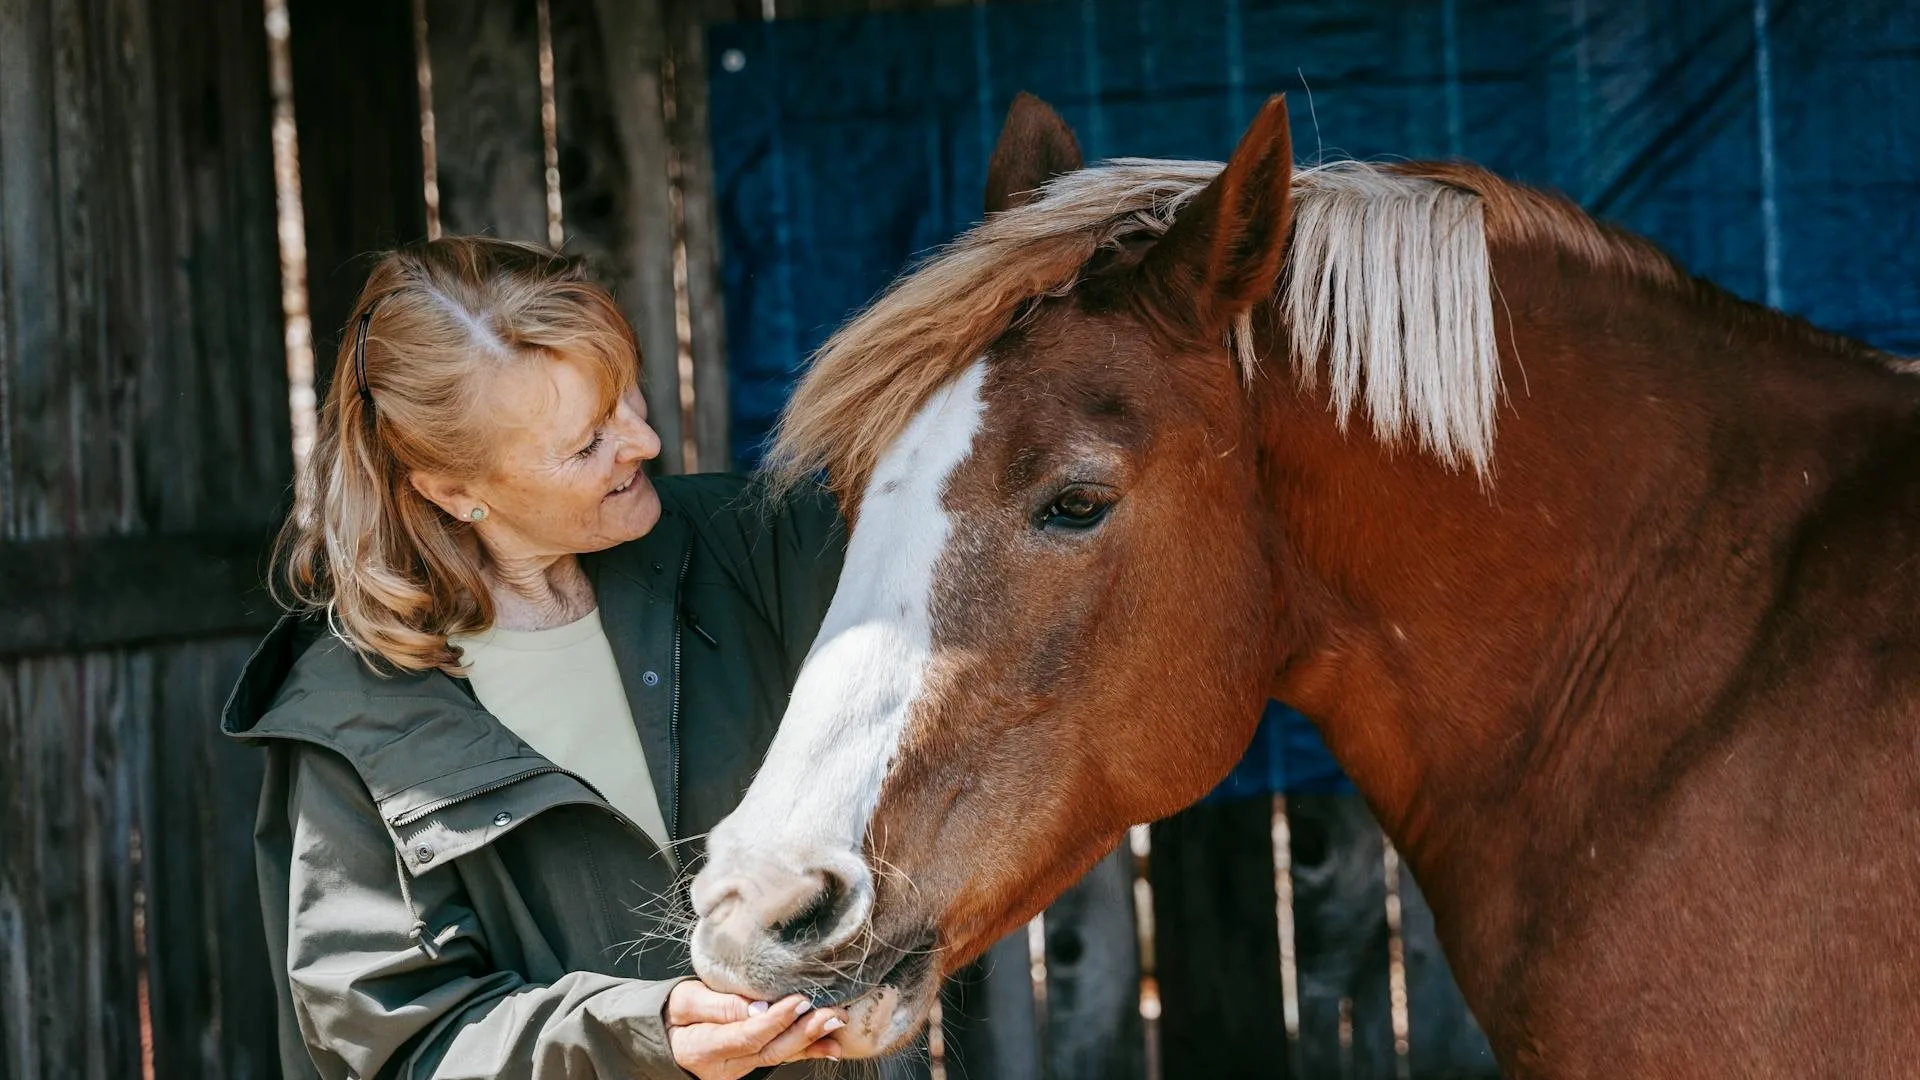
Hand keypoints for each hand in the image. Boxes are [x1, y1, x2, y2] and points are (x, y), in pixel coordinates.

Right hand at [665, 980, 845, 1079]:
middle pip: (769, 1050)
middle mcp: (725, 1065)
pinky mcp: (749, 1064)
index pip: (747, 1035)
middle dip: (804, 1032)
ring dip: (811, 1041)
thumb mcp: (685, 1001)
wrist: (664, 1037)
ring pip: (779, 1056)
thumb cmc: (672, 1013)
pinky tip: (830, 1046)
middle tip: (831, 1013)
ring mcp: (739, 1069)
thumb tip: (757, 1006)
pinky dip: (807, 1051)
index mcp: (704, 1048)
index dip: (776, 1020)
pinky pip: (779, 1057)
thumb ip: (719, 1005)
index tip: (800, 1000)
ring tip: (837, 1025)